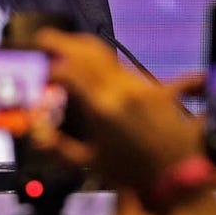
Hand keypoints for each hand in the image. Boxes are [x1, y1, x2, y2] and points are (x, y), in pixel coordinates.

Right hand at [32, 30, 201, 194]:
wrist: (178, 175)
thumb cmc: (134, 174)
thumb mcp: (90, 162)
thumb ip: (58, 147)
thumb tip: (37, 134)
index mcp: (102, 108)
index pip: (68, 71)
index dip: (48, 67)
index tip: (38, 70)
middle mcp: (121, 90)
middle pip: (87, 50)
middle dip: (63, 41)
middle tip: (45, 39)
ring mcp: (139, 85)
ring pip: (106, 55)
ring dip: (83, 51)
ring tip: (67, 52)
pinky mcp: (153, 85)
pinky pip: (123, 67)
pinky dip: (104, 65)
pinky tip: (96, 68)